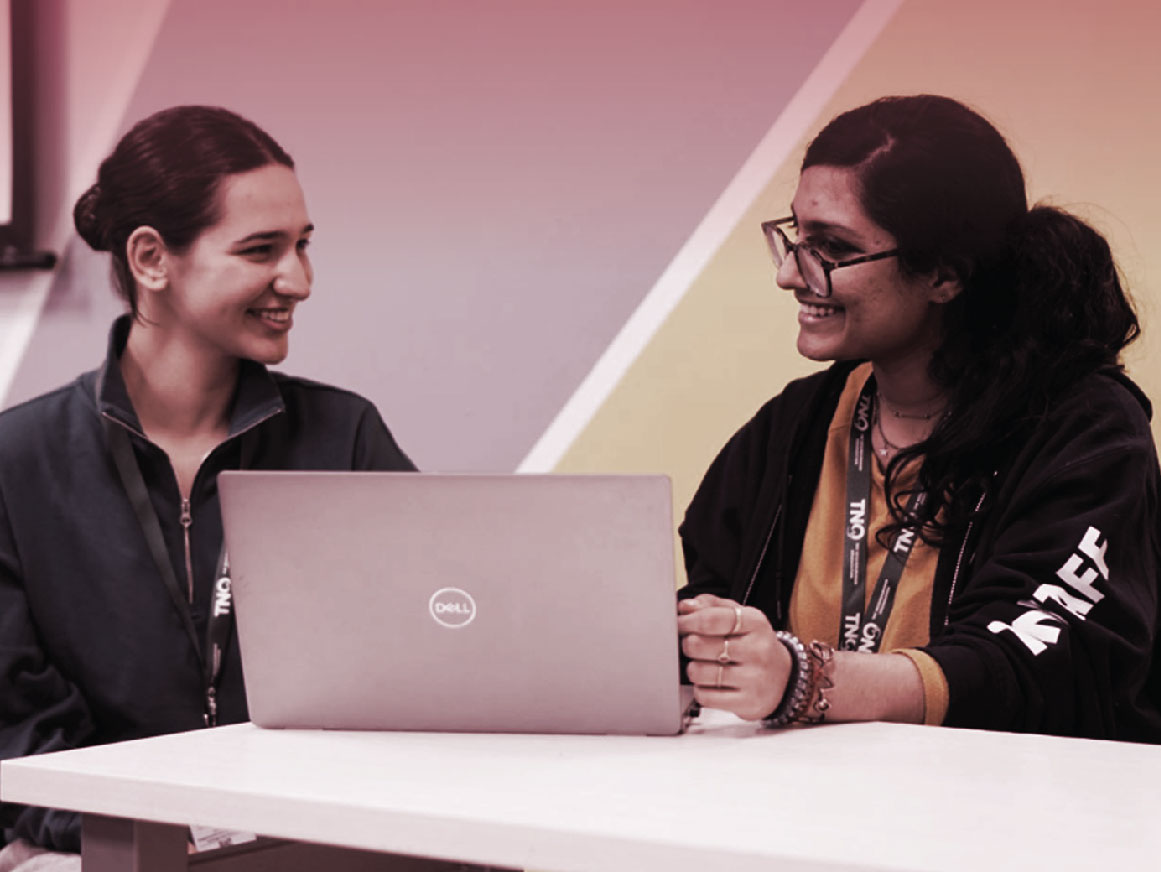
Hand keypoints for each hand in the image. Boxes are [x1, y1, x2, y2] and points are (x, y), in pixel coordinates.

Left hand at [677, 594, 790, 720]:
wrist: (784, 679)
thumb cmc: (754, 645)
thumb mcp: (741, 618)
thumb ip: (713, 607)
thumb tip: (685, 606)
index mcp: (755, 623)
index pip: (712, 618)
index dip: (688, 621)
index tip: (679, 623)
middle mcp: (758, 650)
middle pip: (700, 644)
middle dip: (688, 644)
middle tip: (691, 646)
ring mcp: (754, 679)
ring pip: (700, 672)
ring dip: (693, 669)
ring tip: (700, 666)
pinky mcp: (748, 703)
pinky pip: (706, 697)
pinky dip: (700, 690)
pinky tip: (709, 684)